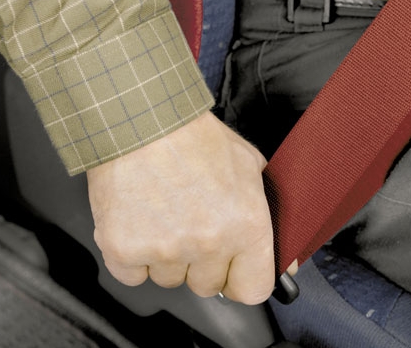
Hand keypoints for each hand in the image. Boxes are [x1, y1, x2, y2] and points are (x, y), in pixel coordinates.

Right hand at [86, 112, 275, 303]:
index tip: (235, 269)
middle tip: (193, 222)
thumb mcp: (251, 167)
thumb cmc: (196, 138)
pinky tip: (141, 221)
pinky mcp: (123, 250)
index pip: (254, 290)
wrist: (143, 120)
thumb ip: (269, 216)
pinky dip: (134, 255)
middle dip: (203, 261)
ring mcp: (165, 249)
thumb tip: (286, 264)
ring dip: (168, 256)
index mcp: (246, 225)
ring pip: (170, 279)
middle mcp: (208, 243)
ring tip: (165, 213)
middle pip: (208, 285)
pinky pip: (133, 275)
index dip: (243, 279)